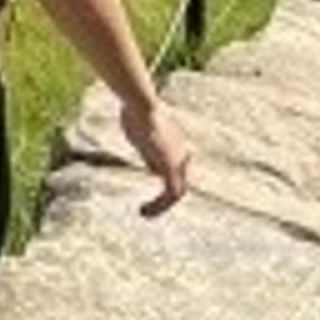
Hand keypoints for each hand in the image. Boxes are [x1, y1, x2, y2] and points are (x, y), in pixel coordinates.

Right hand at [122, 98, 191, 214]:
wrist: (141, 106)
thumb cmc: (136, 113)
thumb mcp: (141, 135)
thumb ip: (149, 153)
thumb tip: (152, 170)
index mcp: (177, 145)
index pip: (176, 169)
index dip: (165, 180)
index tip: (150, 186)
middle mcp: (183, 155)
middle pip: (179, 184)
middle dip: (166, 198)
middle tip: (149, 208)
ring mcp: (179, 162)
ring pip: (177, 192)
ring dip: (161, 205)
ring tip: (144, 213)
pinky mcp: (171, 168)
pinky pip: (170, 194)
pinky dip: (159, 205)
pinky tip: (144, 211)